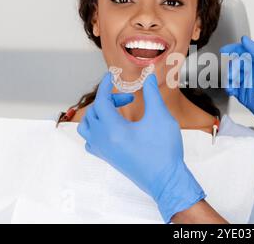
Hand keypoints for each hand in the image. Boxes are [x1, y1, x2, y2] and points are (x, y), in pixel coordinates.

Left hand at [77, 72, 204, 222]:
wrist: (166, 179)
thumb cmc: (164, 151)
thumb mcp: (161, 117)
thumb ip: (152, 94)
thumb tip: (149, 78)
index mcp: (113, 130)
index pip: (101, 100)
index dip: (106, 85)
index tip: (112, 75)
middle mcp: (103, 140)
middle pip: (94, 111)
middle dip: (109, 99)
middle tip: (129, 96)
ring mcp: (104, 151)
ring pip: (87, 127)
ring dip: (98, 113)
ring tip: (116, 110)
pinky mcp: (108, 158)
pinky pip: (91, 141)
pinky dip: (96, 129)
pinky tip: (112, 127)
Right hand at [220, 36, 253, 145]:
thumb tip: (244, 40)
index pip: (246, 52)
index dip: (234, 49)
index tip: (223, 50)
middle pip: (237, 64)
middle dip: (231, 67)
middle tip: (232, 75)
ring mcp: (251, 86)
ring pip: (233, 77)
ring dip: (229, 79)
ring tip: (231, 85)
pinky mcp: (247, 98)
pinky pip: (234, 90)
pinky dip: (230, 89)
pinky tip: (231, 91)